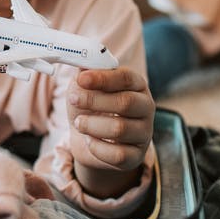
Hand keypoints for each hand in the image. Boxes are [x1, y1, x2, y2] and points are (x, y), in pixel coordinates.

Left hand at [66, 67, 154, 195]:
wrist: (89, 141)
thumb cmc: (90, 108)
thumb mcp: (85, 87)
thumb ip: (85, 74)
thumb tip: (81, 62)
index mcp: (136, 85)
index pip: (125, 78)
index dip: (102, 78)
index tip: (81, 79)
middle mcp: (146, 107)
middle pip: (126, 103)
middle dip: (94, 101)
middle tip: (73, 100)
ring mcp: (144, 133)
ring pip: (120, 129)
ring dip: (92, 125)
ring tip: (79, 123)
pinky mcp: (136, 156)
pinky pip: (118, 155)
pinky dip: (97, 148)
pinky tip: (90, 141)